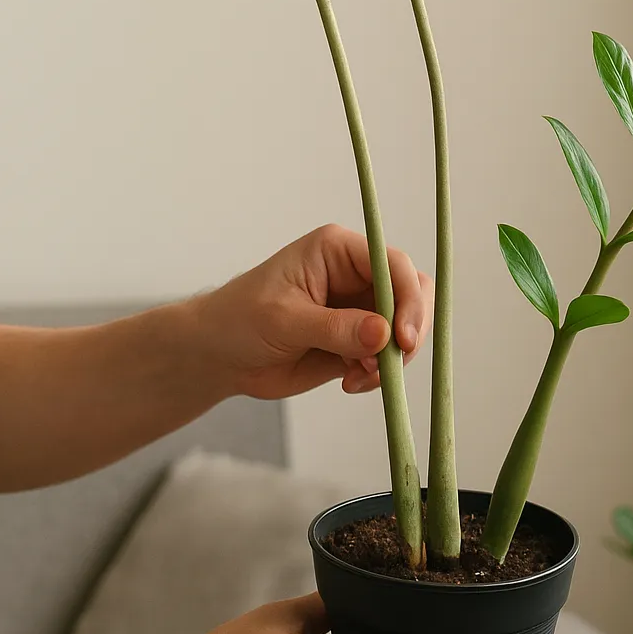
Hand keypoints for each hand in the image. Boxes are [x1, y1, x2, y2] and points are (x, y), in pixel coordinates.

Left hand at [194, 224, 433, 399]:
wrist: (219, 355)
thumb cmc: (239, 321)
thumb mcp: (284, 320)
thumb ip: (334, 328)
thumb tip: (383, 335)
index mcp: (339, 251)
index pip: (393, 265)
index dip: (407, 299)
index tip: (402, 339)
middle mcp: (357, 275)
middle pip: (412, 293)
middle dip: (408, 330)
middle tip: (389, 365)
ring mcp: (360, 309)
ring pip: (405, 328)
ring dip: (393, 358)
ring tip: (358, 377)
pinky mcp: (359, 341)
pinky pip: (389, 356)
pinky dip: (379, 374)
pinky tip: (350, 382)